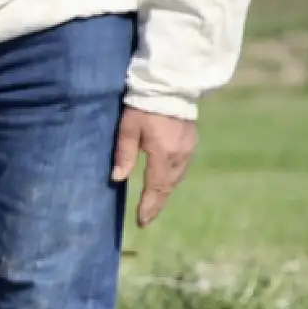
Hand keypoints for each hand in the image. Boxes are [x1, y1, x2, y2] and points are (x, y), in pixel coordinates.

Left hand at [111, 107, 197, 227]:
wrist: (169, 86)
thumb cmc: (143, 106)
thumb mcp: (127, 128)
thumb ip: (123, 153)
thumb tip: (116, 179)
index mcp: (163, 152)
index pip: (155, 186)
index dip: (148, 205)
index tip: (141, 221)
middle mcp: (179, 154)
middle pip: (168, 186)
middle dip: (156, 204)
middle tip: (146, 220)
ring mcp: (188, 148)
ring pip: (176, 178)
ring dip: (164, 193)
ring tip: (153, 206)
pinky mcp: (191, 142)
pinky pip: (181, 168)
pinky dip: (171, 180)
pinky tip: (164, 185)